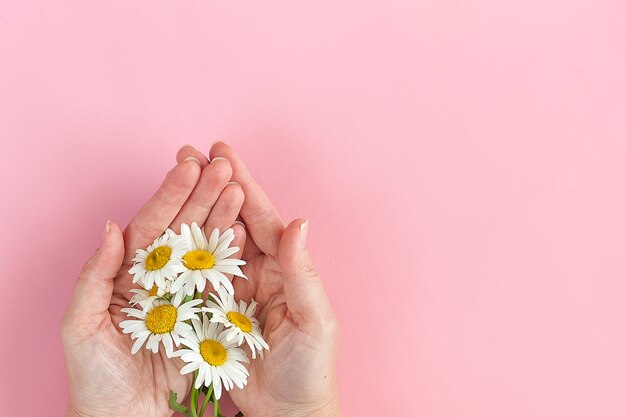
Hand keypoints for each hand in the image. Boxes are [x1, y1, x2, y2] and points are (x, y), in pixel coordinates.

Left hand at [61, 151, 245, 416]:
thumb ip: (94, 275)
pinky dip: (235, 254)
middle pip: (184, 227)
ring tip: (239, 189)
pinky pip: (223, 280)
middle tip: (223, 166)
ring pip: (206, 247)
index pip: (151, 224)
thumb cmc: (95, 377)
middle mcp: (159, 276)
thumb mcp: (81, 325)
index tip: (189, 167)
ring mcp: (186, 293)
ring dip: (223, 216)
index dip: (170, 195)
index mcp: (127, 272)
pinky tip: (246, 230)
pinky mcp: (208, 314)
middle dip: (203, 194)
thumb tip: (112, 228)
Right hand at [178, 143, 341, 416]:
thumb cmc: (310, 368)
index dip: (242, 183)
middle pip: (231, 220)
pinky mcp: (211, 311)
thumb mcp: (313, 320)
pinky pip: (193, 277)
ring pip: (209, 241)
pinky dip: (179, 252)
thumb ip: (303, 274)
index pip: (261, 216)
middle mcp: (257, 270)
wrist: (288, 412)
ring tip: (171, 179)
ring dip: (192, 210)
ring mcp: (232, 289)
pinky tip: (162, 231)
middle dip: (210, 185)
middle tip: (187, 153)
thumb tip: (298, 223)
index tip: (221, 152)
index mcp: (284, 266)